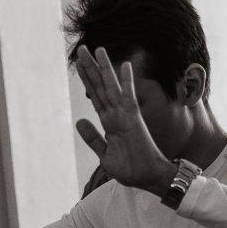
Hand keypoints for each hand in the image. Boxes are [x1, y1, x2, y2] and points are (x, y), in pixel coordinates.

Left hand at [73, 46, 176, 195]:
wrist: (148, 179)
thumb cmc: (130, 169)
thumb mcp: (104, 154)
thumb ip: (93, 138)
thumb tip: (79, 121)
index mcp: (109, 122)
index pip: (95, 96)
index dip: (87, 80)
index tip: (79, 63)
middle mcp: (116, 115)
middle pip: (100, 87)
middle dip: (90, 68)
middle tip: (81, 49)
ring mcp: (125, 116)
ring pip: (111, 88)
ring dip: (104, 68)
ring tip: (98, 49)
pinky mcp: (134, 120)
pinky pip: (129, 98)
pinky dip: (127, 82)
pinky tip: (125, 66)